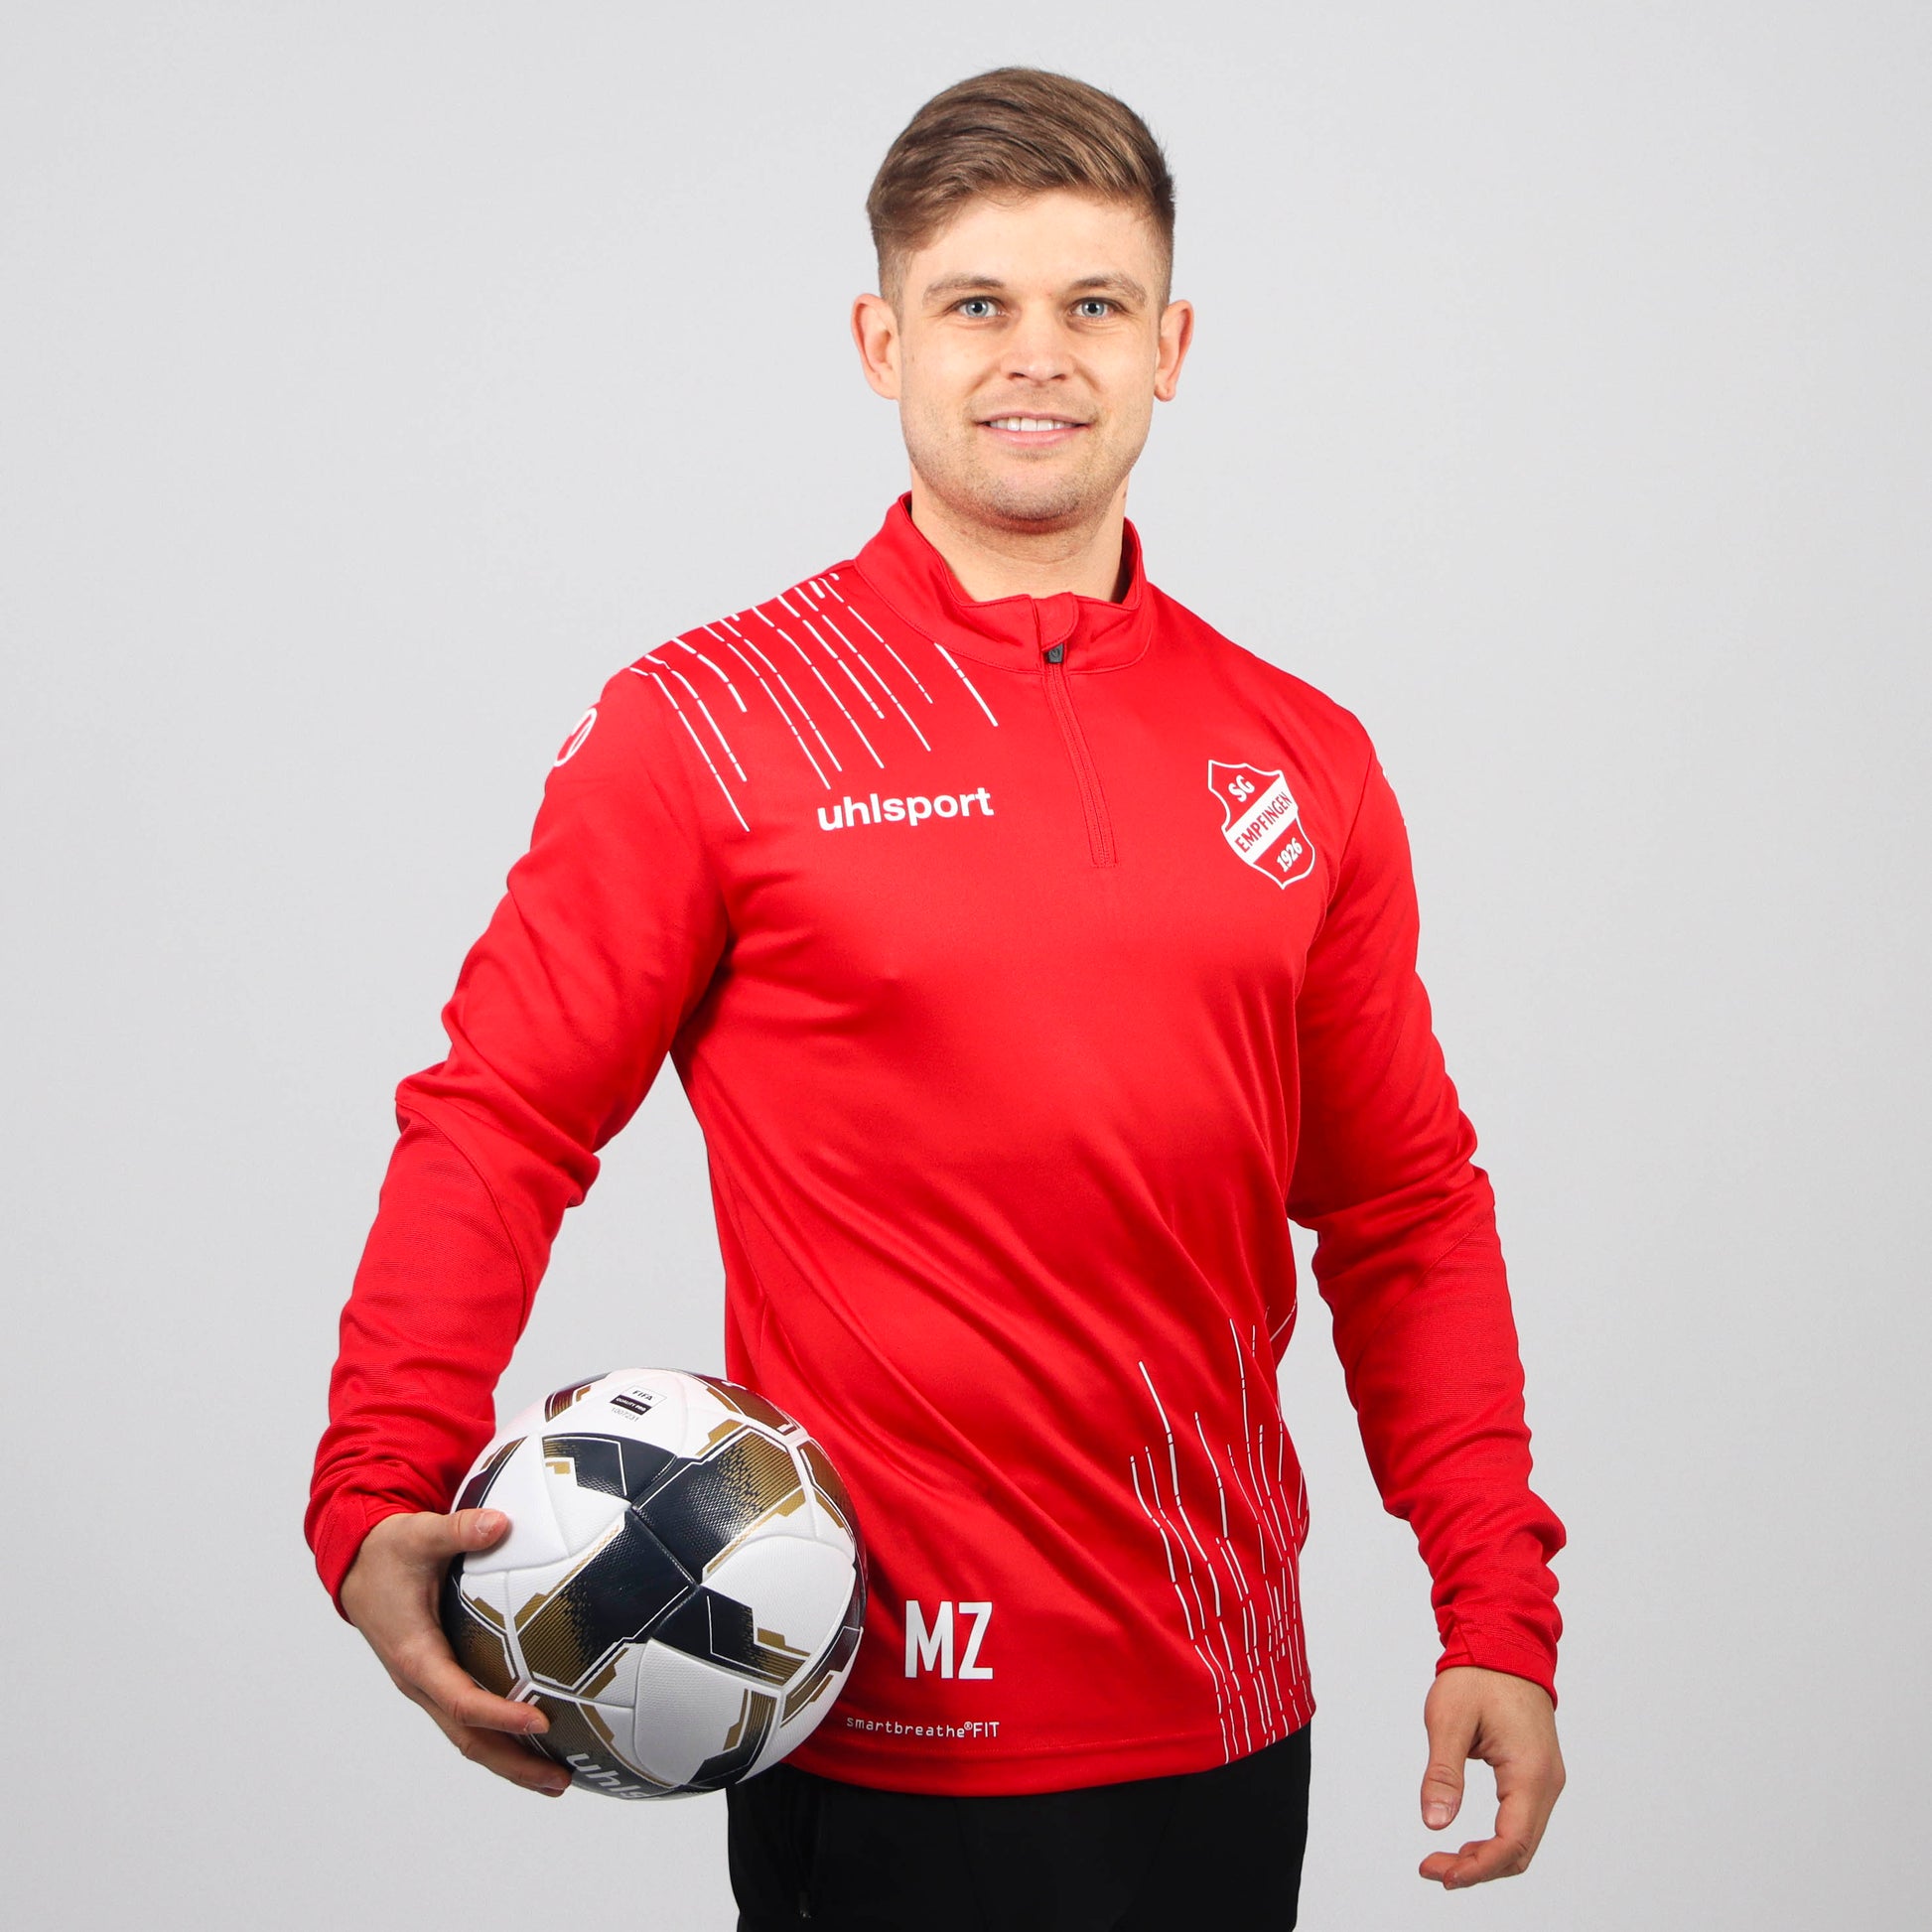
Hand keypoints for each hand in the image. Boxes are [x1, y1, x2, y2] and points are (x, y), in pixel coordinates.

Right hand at [340, 1507, 567, 1796]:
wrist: (357, 1565)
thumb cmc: (390, 1552)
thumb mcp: (419, 1534)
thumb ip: (460, 1530)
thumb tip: (500, 1522)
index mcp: (415, 1655)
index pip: (460, 1699)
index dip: (500, 1715)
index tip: (542, 1722)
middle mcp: (422, 1681)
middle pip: (468, 1738)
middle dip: (513, 1764)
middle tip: (562, 1780)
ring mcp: (430, 1685)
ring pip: (469, 1737)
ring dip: (511, 1760)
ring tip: (561, 1778)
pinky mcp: (439, 1679)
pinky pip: (471, 1718)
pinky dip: (503, 1735)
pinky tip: (540, 1739)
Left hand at [1417, 1665, 1563, 1888]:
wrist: (1504, 1640)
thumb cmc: (1477, 1674)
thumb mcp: (1448, 1720)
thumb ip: (1443, 1773)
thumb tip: (1435, 1824)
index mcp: (1530, 1772)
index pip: (1511, 1843)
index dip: (1477, 1868)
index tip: (1440, 1873)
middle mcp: (1547, 1782)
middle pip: (1520, 1850)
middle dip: (1477, 1868)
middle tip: (1433, 1869)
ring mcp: (1546, 1779)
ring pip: (1522, 1839)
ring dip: (1487, 1857)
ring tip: (1444, 1860)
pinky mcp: (1537, 1773)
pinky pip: (1522, 1821)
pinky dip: (1497, 1840)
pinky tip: (1467, 1843)